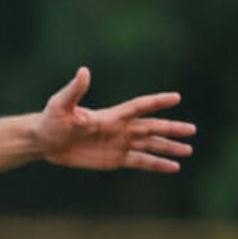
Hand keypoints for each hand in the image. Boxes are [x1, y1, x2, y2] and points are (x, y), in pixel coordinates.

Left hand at [37, 67, 195, 171]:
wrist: (44, 142)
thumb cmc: (51, 120)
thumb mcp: (61, 104)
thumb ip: (75, 90)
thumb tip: (84, 71)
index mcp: (111, 115)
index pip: (138, 107)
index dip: (156, 102)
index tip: (176, 97)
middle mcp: (119, 128)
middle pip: (151, 127)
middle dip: (172, 129)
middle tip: (193, 130)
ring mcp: (118, 144)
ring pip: (150, 145)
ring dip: (169, 147)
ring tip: (189, 150)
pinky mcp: (114, 159)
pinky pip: (140, 161)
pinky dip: (157, 164)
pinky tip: (173, 167)